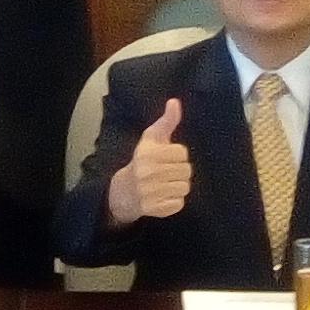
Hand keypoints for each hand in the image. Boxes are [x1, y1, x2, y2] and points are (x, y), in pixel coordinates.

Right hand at [107, 97, 191, 223]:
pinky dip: (174, 201)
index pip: (182, 152)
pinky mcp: (154, 208)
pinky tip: (163, 196)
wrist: (123, 191)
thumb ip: (166, 121)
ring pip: (184, 187)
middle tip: (166, 172)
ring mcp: (150, 192)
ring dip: (178, 186)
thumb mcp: (151, 139)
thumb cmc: (142, 161)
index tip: (165, 157)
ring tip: (165, 183)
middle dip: (179, 170)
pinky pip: (179, 203)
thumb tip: (175, 102)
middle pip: (186, 170)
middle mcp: (147, 172)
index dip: (176, 154)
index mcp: (147, 153)